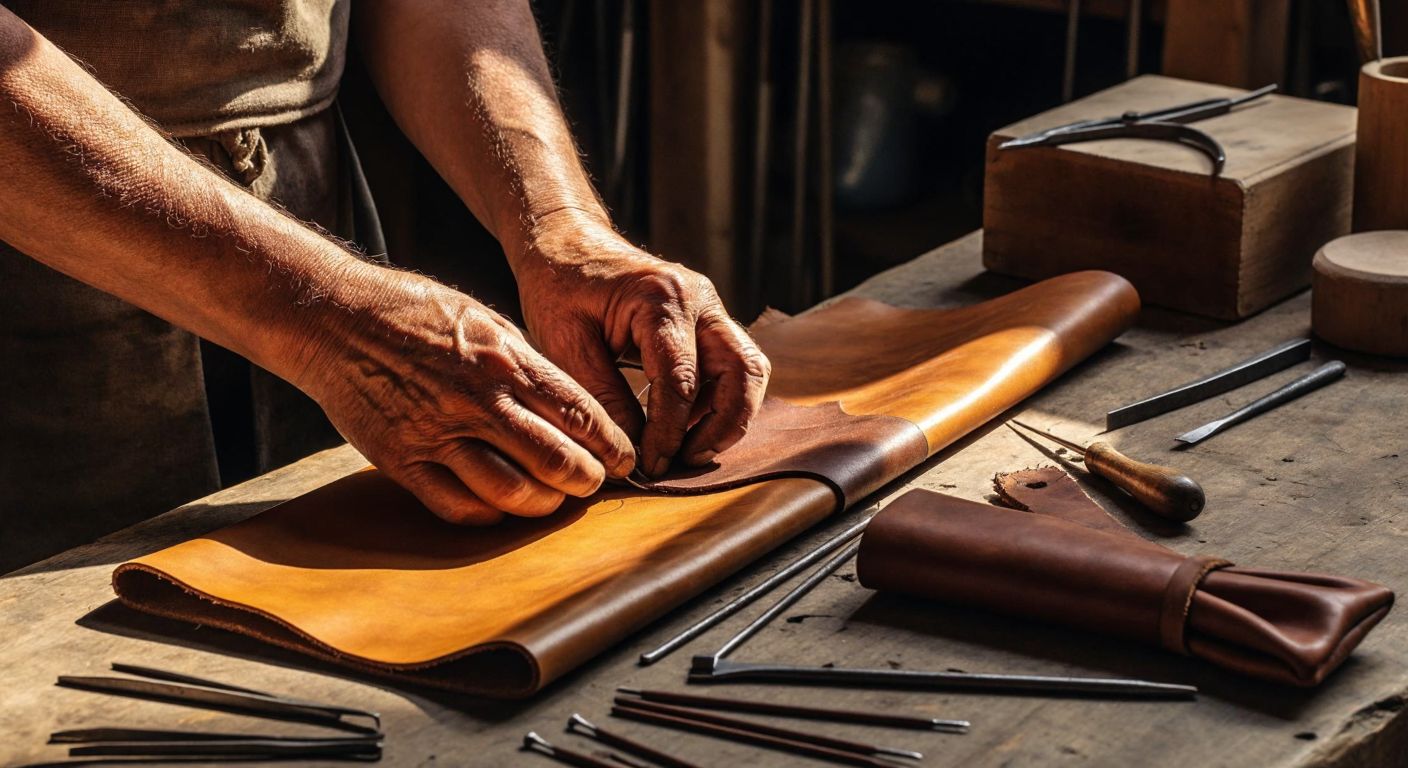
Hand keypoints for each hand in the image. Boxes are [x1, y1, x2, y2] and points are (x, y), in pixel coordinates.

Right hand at [293, 267, 635, 524]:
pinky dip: (489, 513)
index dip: (610, 444)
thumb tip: (571, 404)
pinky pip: (456, 505)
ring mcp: (436, 433)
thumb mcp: (484, 320)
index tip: (625, 459)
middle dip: (586, 479)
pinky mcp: (401, 460)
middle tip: (596, 484)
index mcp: (504, 359)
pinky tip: (503, 506)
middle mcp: (476, 399)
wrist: (333, 318)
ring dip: (544, 503)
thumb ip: (526, 363)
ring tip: (554, 499)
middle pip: (553, 458)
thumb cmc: (415, 313)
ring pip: (510, 490)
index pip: (577, 412)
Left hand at [511, 211, 770, 477]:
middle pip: (741, 371)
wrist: (565, 244)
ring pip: (748, 369)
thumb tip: (631, 452)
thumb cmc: (558, 287)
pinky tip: (684, 426)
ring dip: (728, 416)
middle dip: (722, 426)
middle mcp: (699, 300)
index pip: (681, 380)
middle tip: (684, 462)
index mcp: (661, 299)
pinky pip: (733, 365)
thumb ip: (602, 396)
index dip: (669, 432)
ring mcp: (709, 308)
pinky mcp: (707, 320)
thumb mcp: (565, 343)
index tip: (651, 465)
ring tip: (687, 450)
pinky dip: (719, 401)